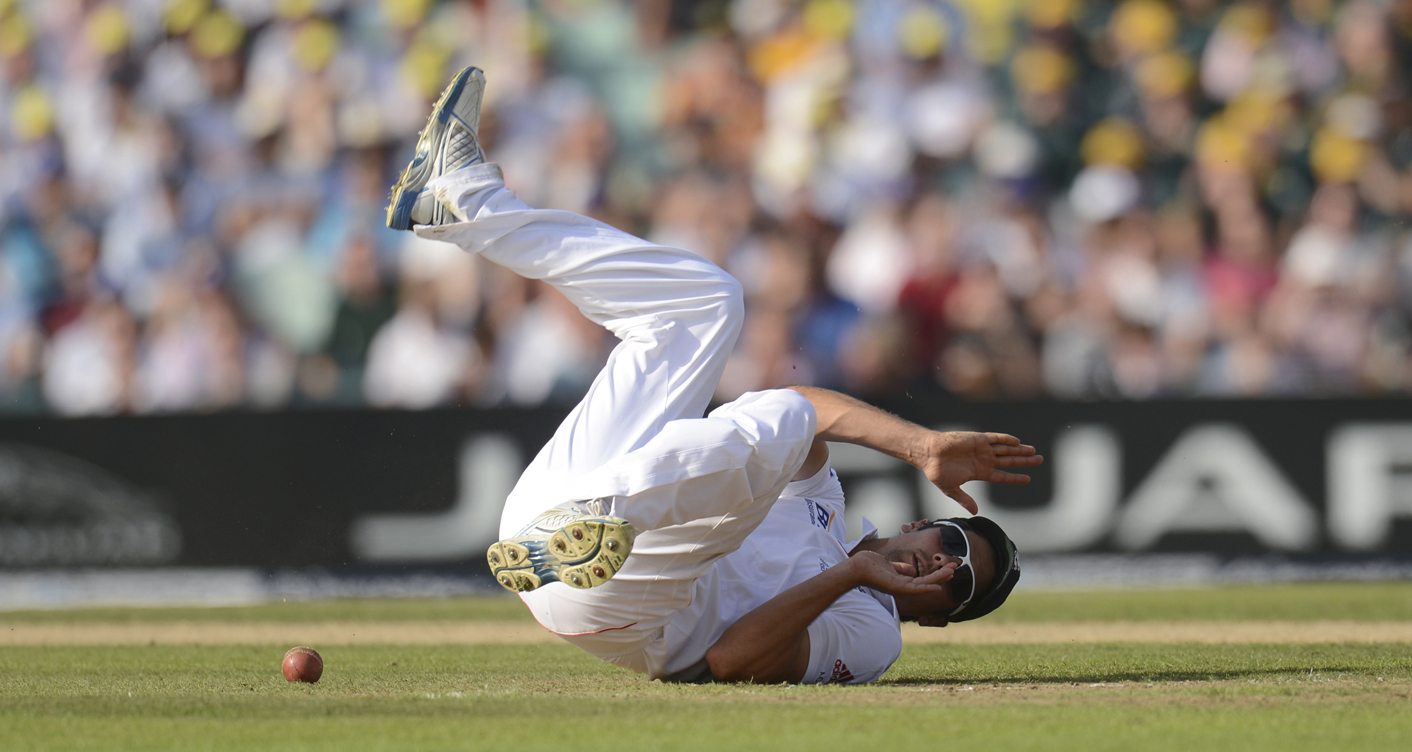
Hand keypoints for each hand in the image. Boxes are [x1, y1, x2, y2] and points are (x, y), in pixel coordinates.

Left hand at [848, 551, 955, 596]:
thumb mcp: (888, 565)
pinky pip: (914, 589)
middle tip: (956, 569)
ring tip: (952, 572)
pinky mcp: (896, 588)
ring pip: (924, 586)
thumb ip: (900, 568)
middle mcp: (902, 586)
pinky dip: (926, 588)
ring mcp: (900, 588)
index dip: (936, 574)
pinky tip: (937, 586)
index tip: (949, 567)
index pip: (923, 579)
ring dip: (938, 579)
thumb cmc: (868, 565)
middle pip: (927, 583)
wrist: (856, 567)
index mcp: (901, 581)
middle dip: (942, 576)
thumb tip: (911, 569)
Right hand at [916, 432, 1043, 513]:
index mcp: (979, 472)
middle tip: (1039, 461)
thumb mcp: (951, 489)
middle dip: (1024, 461)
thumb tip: (975, 512)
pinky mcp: (978, 439)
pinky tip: (1017, 442)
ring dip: (1020, 450)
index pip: (1002, 476)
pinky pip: (995, 438)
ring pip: (1006, 449)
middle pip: (1009, 461)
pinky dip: (1006, 439)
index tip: (1028, 480)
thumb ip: (964, 499)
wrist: (928, 454)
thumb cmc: (937, 472)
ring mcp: (982, 449)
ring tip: (1033, 451)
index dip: (1014, 478)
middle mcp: (984, 460)